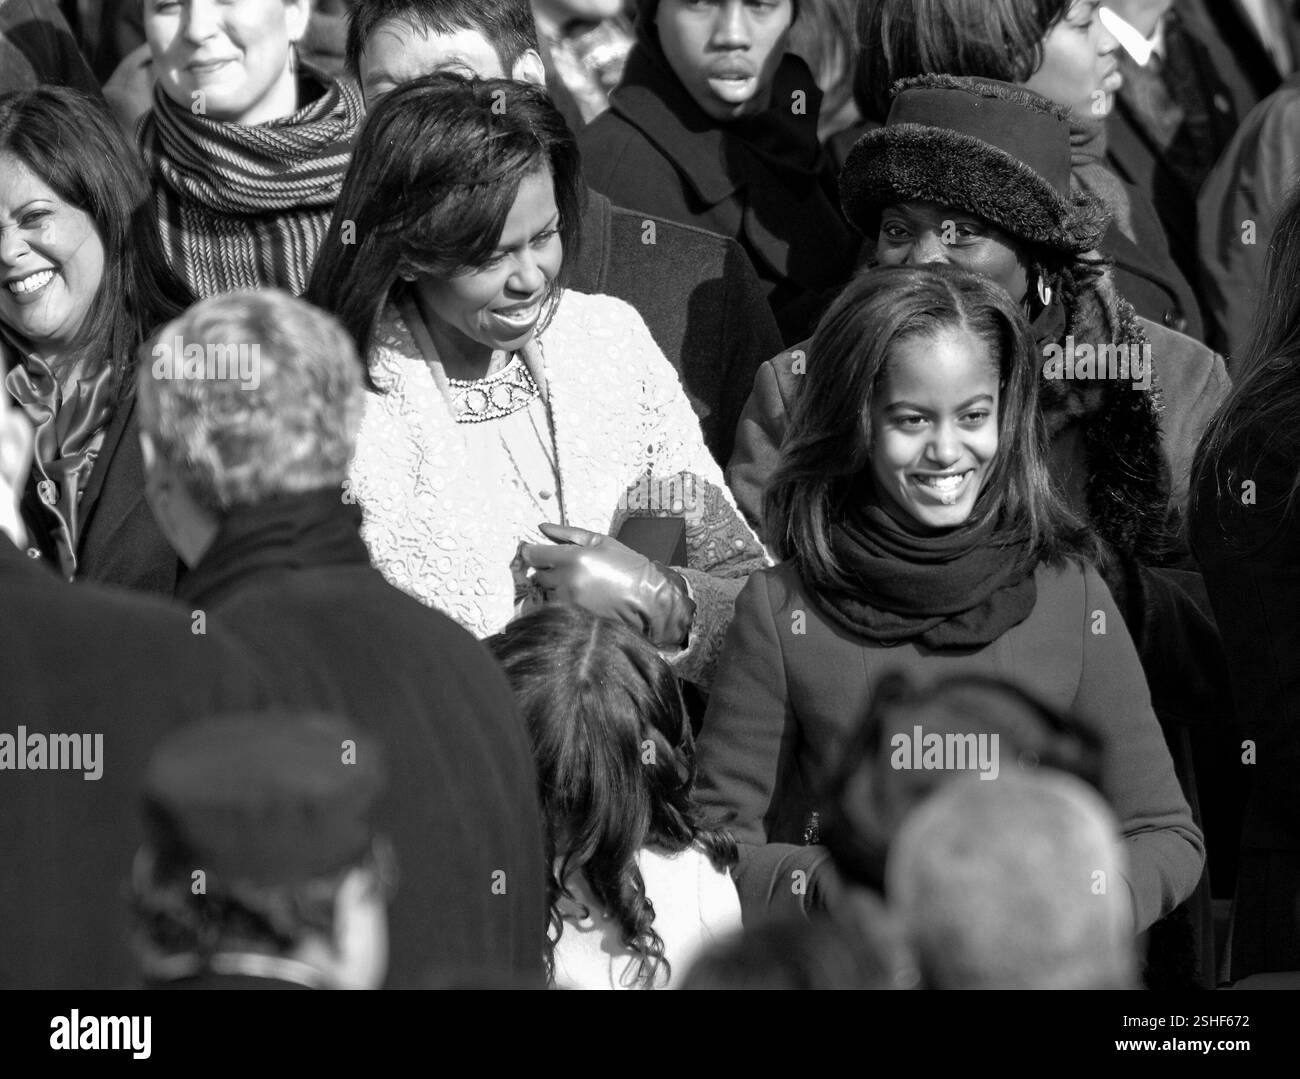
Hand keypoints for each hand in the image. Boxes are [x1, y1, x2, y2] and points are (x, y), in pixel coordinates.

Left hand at [518, 523, 694, 648]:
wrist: (647, 596)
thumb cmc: (626, 565)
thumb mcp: (600, 541)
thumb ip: (567, 533)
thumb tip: (541, 527)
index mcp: (574, 558)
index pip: (534, 555)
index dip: (530, 552)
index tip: (533, 551)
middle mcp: (567, 581)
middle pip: (537, 575)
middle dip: (544, 570)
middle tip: (560, 567)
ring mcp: (569, 602)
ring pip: (545, 592)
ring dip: (552, 587)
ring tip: (574, 582)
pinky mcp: (573, 617)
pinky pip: (554, 607)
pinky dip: (560, 601)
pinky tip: (577, 596)